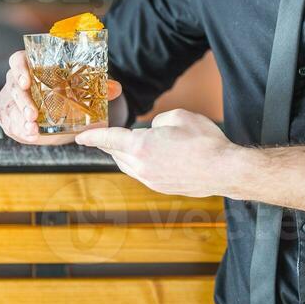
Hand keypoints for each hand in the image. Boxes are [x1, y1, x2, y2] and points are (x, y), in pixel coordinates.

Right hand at [0, 49, 122, 145]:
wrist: (62, 111)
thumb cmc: (69, 92)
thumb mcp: (84, 88)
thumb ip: (98, 87)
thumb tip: (115, 88)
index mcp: (32, 65)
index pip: (18, 60)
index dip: (19, 68)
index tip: (26, 81)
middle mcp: (18, 80)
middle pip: (13, 87)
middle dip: (22, 102)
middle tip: (33, 115)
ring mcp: (12, 99)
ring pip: (9, 107)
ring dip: (19, 120)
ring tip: (32, 130)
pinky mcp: (9, 116)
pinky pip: (9, 123)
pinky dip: (18, 130)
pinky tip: (30, 135)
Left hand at [74, 108, 231, 197]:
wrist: (224, 170)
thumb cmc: (204, 141)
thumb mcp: (179, 117)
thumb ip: (158, 121)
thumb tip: (154, 130)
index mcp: (141, 146)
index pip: (109, 139)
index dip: (92, 136)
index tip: (80, 137)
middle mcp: (141, 166)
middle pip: (116, 154)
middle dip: (109, 144)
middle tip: (104, 136)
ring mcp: (151, 180)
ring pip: (127, 166)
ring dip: (123, 155)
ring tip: (126, 145)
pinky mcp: (161, 187)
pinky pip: (141, 174)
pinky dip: (137, 164)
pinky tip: (148, 157)